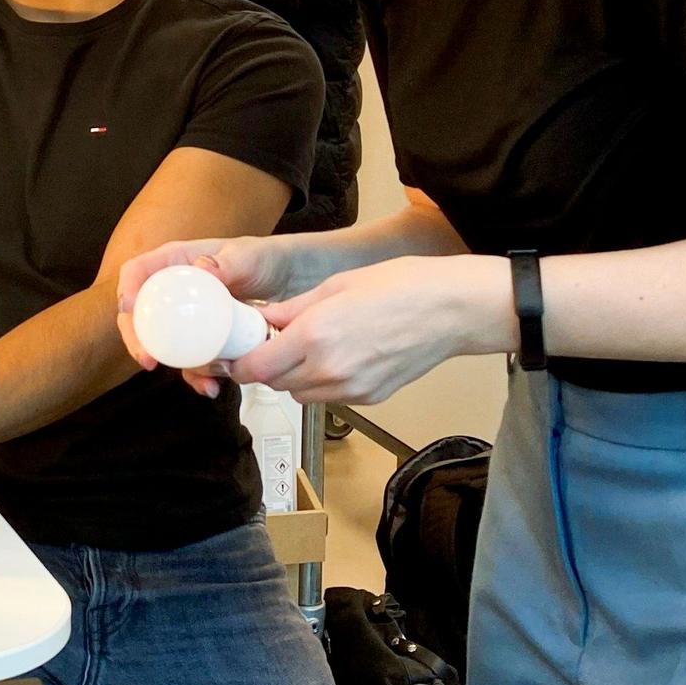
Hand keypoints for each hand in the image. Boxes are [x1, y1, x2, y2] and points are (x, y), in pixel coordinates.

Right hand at [115, 237, 292, 397]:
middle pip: (139, 315)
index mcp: (177, 262)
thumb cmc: (265, 259)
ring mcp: (189, 318)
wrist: (292, 283)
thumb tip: (203, 267)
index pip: (138, 272)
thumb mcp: (248, 256)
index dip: (127, 290)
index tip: (130, 310)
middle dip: (138, 340)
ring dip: (175, 365)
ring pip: (163, 345)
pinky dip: (198, 378)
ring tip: (200, 374)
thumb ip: (227, 261)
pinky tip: (211, 386)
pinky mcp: (204, 341)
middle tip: (149, 359)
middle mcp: (176, 291)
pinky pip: (190, 362)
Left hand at [228, 254, 509, 404]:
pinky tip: (338, 354)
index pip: (256, 369)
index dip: (239, 363)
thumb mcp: (335, 285)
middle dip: (266, 366)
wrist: (450, 310)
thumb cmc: (400, 286)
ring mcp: (351, 389)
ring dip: (293, 376)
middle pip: (275, 384)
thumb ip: (293, 308)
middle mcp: (329, 369)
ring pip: (300, 393)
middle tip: (271, 341)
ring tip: (309, 345)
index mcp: (315, 336)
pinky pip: (329, 396)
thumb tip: (264, 319)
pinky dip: (322, 381)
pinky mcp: (369, 398)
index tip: (236, 352)